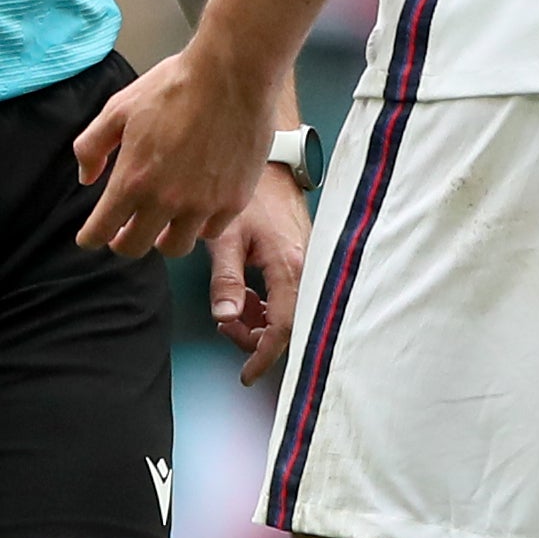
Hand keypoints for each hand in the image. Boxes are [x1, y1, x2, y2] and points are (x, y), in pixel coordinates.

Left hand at [72, 46, 267, 258]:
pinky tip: (196, 208)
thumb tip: (86, 177)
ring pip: (175, 247)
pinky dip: (199, 224)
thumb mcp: (118, 108)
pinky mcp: (233, 201)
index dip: (90, 237)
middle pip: (134, 248)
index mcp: (132, 180)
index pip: (100, 231)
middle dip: (123, 241)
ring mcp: (202, 205)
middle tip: (124, 230)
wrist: (232, 75)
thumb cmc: (175, 85)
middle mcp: (165, 200)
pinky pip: (210, 231)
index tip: (91, 236)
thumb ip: (92, 146)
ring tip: (163, 222)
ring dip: (162, 237)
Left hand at [206, 164, 312, 384]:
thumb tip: (226, 318)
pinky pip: (294, 298)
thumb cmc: (251, 195)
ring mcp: (313, 266)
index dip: (263, 356)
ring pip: (292, 315)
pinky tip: (251, 294)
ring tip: (235, 306)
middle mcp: (309, 269)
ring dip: (262, 322)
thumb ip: (226, 280)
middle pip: (290, 327)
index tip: (246, 374)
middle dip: (257, 338)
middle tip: (226, 326)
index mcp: (290, 267)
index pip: (282, 328)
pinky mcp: (309, 261)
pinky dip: (271, 307)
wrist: (275, 163)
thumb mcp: (226, 238)